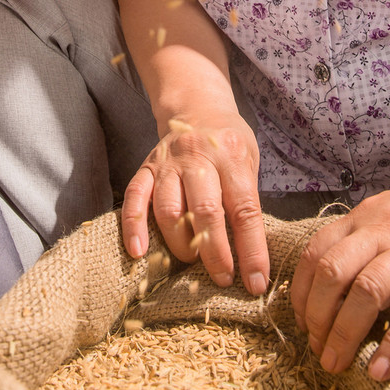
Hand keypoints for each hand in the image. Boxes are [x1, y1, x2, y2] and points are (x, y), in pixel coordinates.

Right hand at [122, 111, 268, 296]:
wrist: (196, 106)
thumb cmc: (229, 142)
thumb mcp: (250, 160)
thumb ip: (247, 200)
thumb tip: (252, 255)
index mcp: (231, 155)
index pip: (245, 210)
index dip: (251, 251)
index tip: (256, 282)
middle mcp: (198, 156)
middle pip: (205, 212)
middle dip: (215, 254)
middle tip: (222, 279)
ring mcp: (169, 161)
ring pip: (169, 209)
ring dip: (180, 244)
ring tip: (190, 262)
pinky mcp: (146, 166)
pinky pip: (135, 197)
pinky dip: (133, 225)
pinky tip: (138, 251)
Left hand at [290, 159, 389, 379]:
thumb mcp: (388, 212)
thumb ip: (360, 239)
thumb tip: (328, 287)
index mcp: (365, 216)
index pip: (316, 252)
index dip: (301, 292)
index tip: (301, 322)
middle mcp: (385, 229)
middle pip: (333, 273)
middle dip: (316, 317)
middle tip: (316, 349)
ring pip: (367, 292)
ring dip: (344, 334)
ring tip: (337, 363)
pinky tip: (380, 370)